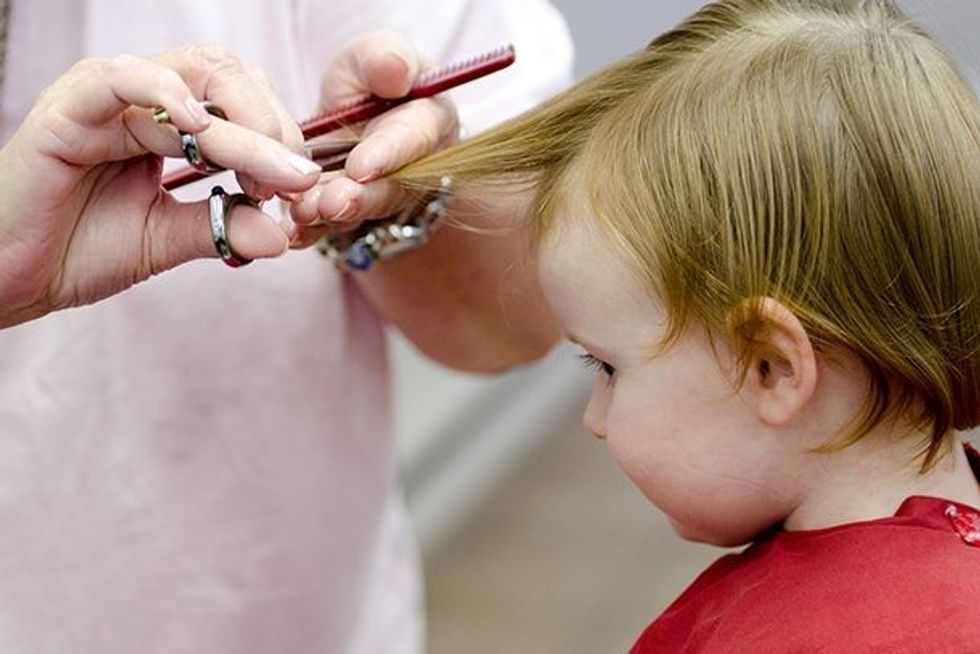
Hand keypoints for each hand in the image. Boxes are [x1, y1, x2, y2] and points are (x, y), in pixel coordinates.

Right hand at [0, 46, 322, 327]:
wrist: (11, 276)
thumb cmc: (80, 250)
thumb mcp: (167, 239)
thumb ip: (223, 228)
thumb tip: (285, 237)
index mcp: (168, 125)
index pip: (242, 105)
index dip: (281, 140)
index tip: (304, 188)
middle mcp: (142, 102)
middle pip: (228, 80)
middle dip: (274, 126)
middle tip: (296, 178)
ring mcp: (107, 98)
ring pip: (193, 82)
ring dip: (243, 123)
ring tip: (269, 167)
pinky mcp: (69, 107)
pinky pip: (123, 77)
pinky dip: (167, 94)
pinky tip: (203, 129)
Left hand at [287, 31, 459, 246]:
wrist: (351, 113)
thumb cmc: (370, 79)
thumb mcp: (374, 54)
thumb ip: (383, 57)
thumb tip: (395, 70)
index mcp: (430, 123)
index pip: (413, 140)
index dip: (387, 155)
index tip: (360, 167)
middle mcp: (415, 169)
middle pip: (390, 189)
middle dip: (359, 199)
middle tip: (330, 203)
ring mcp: (383, 197)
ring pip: (360, 212)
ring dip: (331, 218)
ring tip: (303, 215)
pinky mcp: (351, 215)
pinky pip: (332, 227)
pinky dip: (311, 232)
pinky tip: (292, 234)